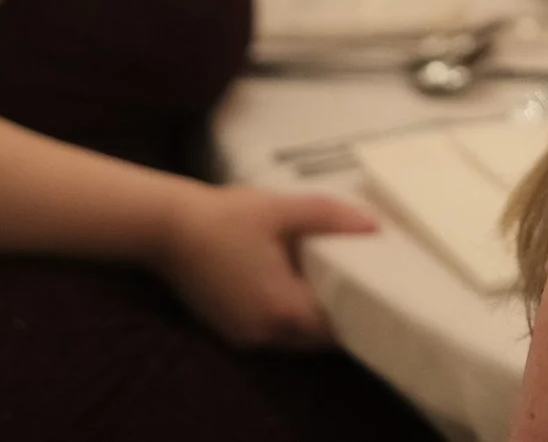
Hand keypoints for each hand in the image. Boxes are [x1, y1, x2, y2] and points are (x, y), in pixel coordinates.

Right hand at [157, 184, 377, 348]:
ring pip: (294, 336)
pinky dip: (289, 313)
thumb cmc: (225, 217)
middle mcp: (263, 332)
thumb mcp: (282, 209)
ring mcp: (243, 334)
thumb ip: (330, 218)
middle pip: (316, 338)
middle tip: (365, 285)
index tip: (381, 293)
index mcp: (280, 308)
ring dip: (313, 315)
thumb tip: (373, 227)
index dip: (360, 313)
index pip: (334, 328)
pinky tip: (297, 283)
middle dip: (340, 316)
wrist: (166, 226)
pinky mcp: (228, 327)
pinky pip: (272, 329)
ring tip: (336, 282)